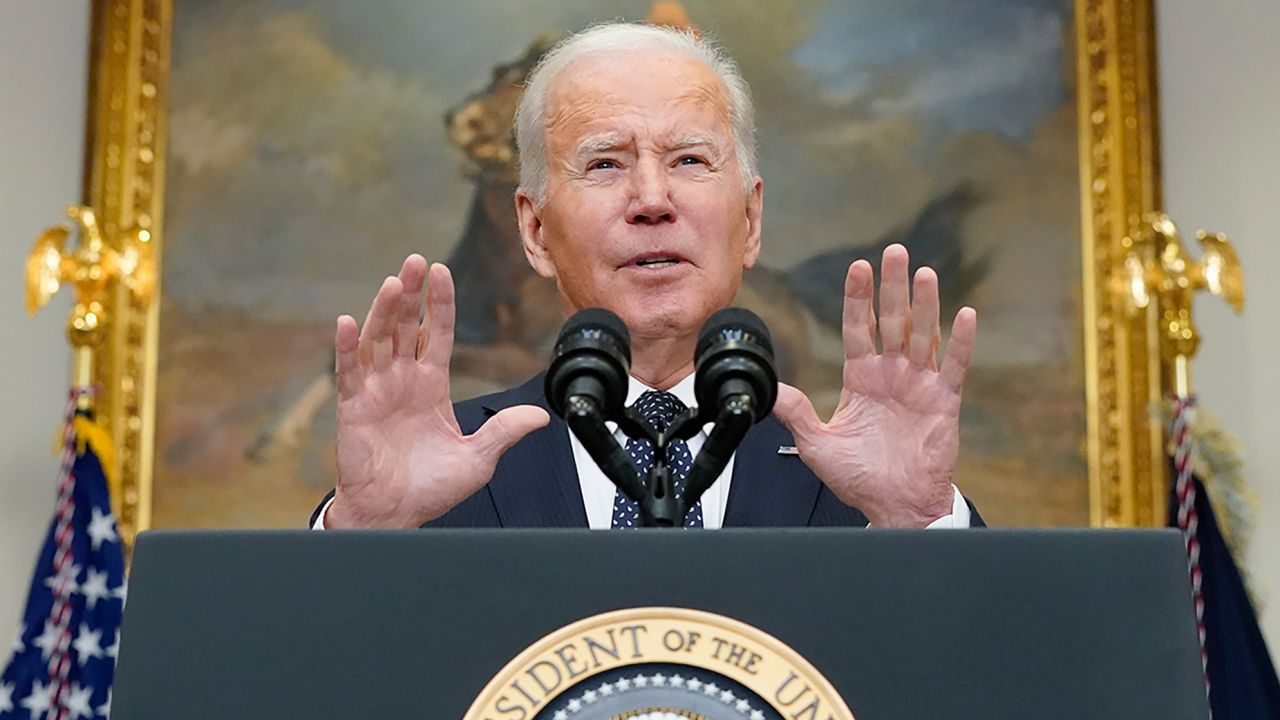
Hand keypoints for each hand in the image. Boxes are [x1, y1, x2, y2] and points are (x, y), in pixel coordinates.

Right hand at [328, 255, 549, 527]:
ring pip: (379, 340)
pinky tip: (348, 322)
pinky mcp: (353, 408)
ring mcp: (376, 391)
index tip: (441, 271)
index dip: (439, 304)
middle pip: (406, 327)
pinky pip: (348, 372)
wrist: (395, 515)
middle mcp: (402, 381)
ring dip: (384, 311)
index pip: (437, 335)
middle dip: (411, 294)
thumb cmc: (431, 488)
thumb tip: (541, 416)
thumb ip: (504, 432)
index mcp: (431, 386)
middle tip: (416, 261)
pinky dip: (347, 347)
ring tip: (393, 283)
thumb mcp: (479, 459)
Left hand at [773, 244, 976, 527]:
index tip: (858, 267)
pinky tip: (965, 315)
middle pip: (893, 321)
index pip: (859, 328)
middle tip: (894, 252)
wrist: (894, 506)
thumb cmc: (859, 477)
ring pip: (924, 335)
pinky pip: (954, 366)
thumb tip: (767, 389)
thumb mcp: (816, 443)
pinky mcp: (943, 402)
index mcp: (862, 378)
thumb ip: (796, 413)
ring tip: (924, 273)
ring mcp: (919, 385)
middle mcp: (892, 374)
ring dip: (925, 304)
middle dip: (892, 287)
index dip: (858, 298)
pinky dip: (961, 342)